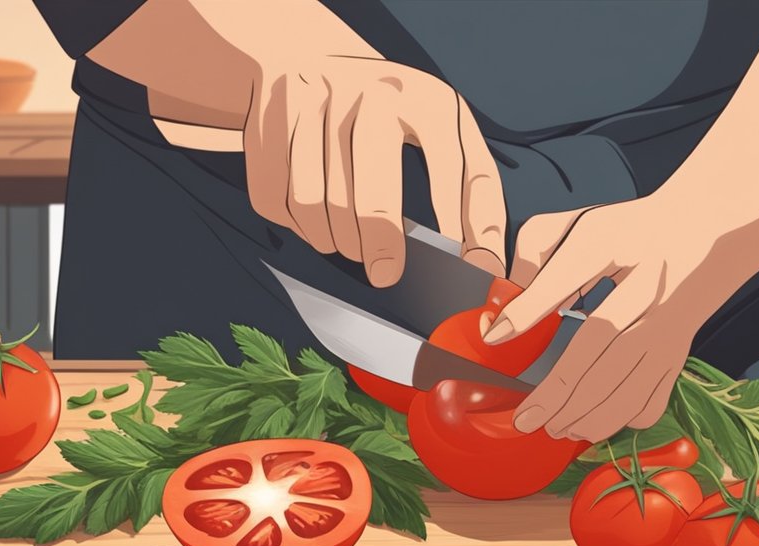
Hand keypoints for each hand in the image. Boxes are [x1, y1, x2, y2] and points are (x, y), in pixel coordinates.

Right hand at [244, 55, 505, 285]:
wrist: (319, 61)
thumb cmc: (399, 115)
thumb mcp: (449, 137)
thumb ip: (477, 200)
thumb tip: (487, 267)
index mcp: (424, 97)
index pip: (440, 170)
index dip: (436, 226)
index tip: (414, 270)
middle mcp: (367, 92)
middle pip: (361, 195)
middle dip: (373, 245)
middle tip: (383, 272)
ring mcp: (314, 101)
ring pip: (312, 202)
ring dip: (332, 240)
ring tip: (350, 246)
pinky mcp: (272, 117)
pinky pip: (275, 197)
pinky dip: (295, 225)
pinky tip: (316, 223)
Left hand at [483, 200, 717, 442]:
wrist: (702, 234)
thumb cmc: (629, 235)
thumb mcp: (578, 229)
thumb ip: (534, 258)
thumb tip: (504, 318)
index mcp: (619, 249)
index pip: (567, 277)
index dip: (529, 309)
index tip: (496, 336)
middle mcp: (647, 293)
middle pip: (602, 353)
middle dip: (560, 395)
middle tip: (528, 419)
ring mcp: (667, 330)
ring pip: (629, 387)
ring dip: (588, 416)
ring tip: (557, 427)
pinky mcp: (677, 355)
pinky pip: (651, 400)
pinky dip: (623, 419)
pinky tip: (596, 420)